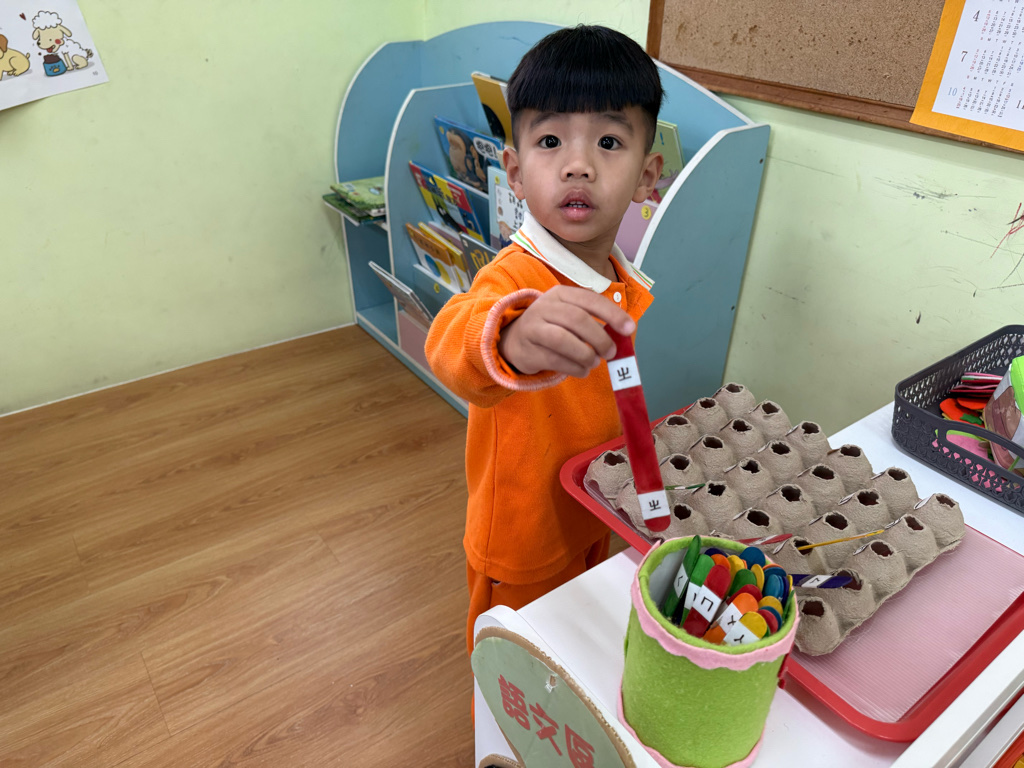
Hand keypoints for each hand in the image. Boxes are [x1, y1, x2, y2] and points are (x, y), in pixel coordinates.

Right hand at [497, 285, 635, 377]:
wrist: (514, 340)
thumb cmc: (552, 327)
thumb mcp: (569, 315)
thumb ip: (593, 321)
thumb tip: (622, 336)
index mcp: (560, 294)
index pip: (590, 300)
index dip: (612, 314)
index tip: (629, 329)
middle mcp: (545, 307)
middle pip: (577, 320)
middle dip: (600, 338)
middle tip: (611, 353)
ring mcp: (533, 328)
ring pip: (564, 340)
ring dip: (586, 355)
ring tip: (594, 363)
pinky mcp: (528, 350)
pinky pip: (555, 360)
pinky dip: (575, 368)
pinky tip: (582, 370)